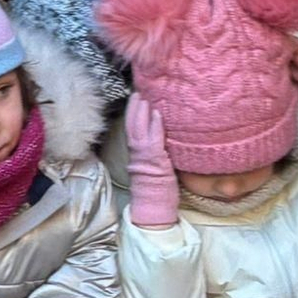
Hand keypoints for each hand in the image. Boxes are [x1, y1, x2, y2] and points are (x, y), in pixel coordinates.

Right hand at [123, 93, 180, 227]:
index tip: (137, 96)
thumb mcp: (155, 165)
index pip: (133, 127)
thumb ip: (155, 149)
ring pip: (139, 129)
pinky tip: (157, 114)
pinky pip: (153, 140)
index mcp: (137, 152)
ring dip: (142, 112)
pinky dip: (155, 127)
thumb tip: (164, 134)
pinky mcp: (155, 161)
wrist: (153, 207)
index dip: (134, 112)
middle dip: (135, 107)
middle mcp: (137, 152)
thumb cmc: (157, 188)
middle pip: (133, 124)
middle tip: (138, 90)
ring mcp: (145, 156)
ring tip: (144, 96)